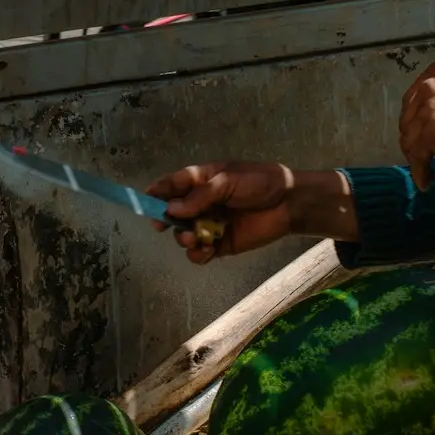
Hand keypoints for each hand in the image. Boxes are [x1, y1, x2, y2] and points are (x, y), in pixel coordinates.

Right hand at [145, 163, 355, 263]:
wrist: (290, 204)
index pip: (174, 184)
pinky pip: (201, 252)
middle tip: (161, 225)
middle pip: (174, 212)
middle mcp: (202, 203)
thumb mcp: (229, 180)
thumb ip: (200, 195)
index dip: (158, 191)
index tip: (144, 199)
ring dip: (182, 237)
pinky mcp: (221, 243)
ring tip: (192, 237)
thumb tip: (173, 209)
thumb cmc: (261, 182)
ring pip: (184, 234)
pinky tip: (206, 250)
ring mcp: (210, 224)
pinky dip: (198, 254)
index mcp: (202, 181)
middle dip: (166, 219)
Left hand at [398, 61, 434, 190]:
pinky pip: (418, 157)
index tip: (418, 132)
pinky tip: (425, 181)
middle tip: (420, 152)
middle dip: (412, 137)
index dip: (413, 119)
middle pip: (407, 118)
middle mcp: (427, 87)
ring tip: (423, 168)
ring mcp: (427, 110)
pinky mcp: (431, 133)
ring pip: (410, 138)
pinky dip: (420, 171)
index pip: (412, 99)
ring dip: (415, 156)